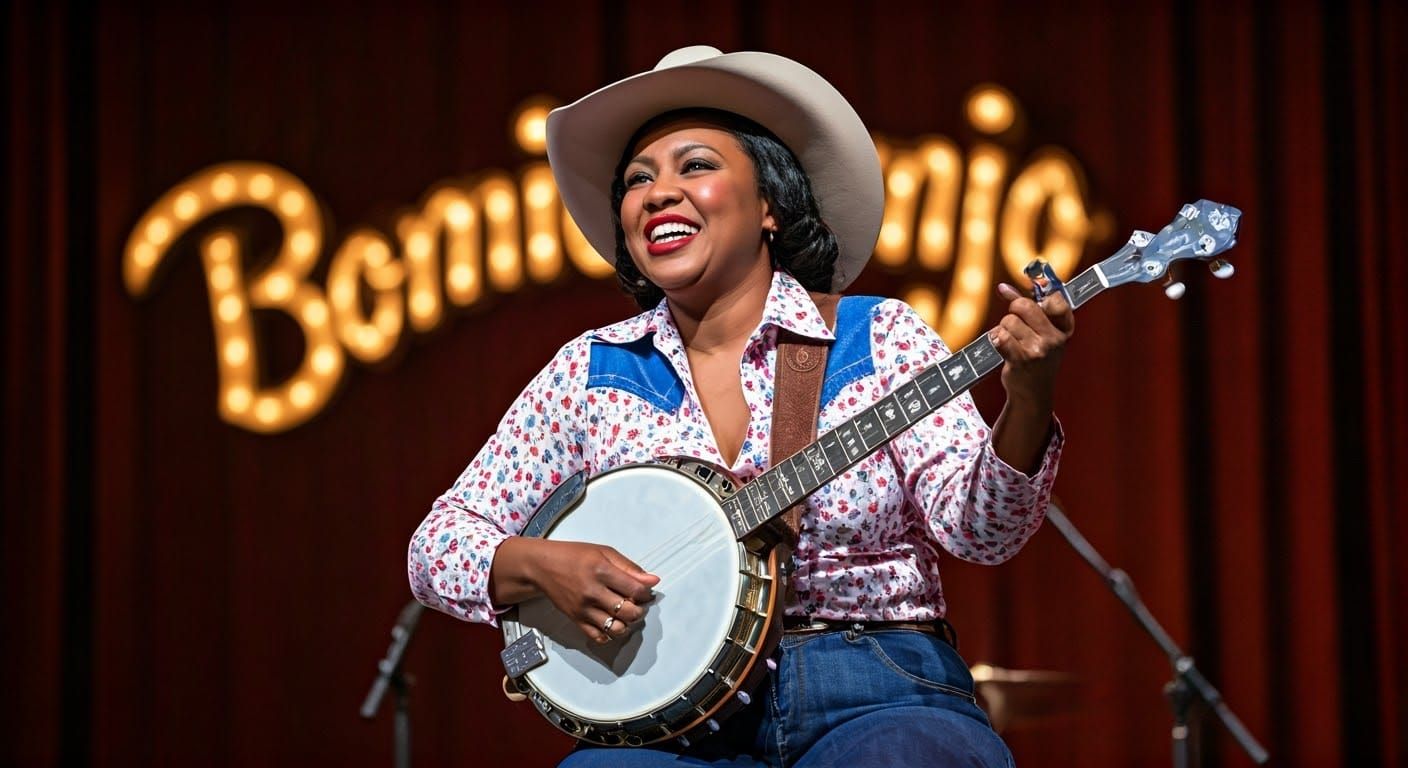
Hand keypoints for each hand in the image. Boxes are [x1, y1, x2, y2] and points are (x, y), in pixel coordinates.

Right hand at [494, 537, 658, 643]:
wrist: (543, 567)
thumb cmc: (573, 556)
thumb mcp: (604, 552)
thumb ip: (630, 567)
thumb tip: (652, 580)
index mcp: (602, 571)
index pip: (635, 590)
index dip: (647, 593)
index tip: (646, 591)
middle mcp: (593, 593)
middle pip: (629, 612)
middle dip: (640, 610)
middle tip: (638, 603)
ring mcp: (584, 609)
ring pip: (616, 628)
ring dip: (627, 624)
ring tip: (626, 614)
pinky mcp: (576, 620)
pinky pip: (598, 637)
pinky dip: (610, 634)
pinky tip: (612, 622)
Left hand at [990, 281, 1073, 406]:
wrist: (1032, 393)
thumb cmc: (1036, 359)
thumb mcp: (1042, 333)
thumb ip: (1027, 308)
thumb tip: (1002, 288)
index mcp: (1064, 329)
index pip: (1056, 300)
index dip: (1041, 299)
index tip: (1036, 307)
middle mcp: (1054, 339)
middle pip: (1024, 306)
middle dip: (1014, 311)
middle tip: (1015, 323)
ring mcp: (1039, 350)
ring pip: (1008, 321)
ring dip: (1003, 329)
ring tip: (1010, 341)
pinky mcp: (1021, 360)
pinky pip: (1000, 337)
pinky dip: (996, 339)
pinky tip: (1001, 346)